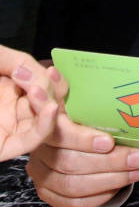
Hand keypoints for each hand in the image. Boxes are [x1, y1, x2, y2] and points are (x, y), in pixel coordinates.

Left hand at [0, 46, 67, 160]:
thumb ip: (20, 60)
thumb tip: (45, 73)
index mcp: (15, 88)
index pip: (50, 86)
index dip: (56, 80)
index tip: (53, 70)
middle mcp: (17, 109)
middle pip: (56, 106)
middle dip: (63, 94)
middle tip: (60, 81)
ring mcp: (13, 128)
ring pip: (48, 123)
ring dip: (51, 106)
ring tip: (39, 90)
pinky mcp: (6, 146)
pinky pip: (33, 139)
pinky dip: (46, 125)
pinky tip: (50, 108)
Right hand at [26, 114, 138, 206]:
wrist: (74, 139)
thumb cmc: (85, 120)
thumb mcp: (90, 108)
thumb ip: (101, 111)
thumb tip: (132, 116)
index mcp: (48, 125)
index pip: (61, 134)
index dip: (84, 140)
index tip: (110, 142)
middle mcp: (40, 152)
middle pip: (70, 163)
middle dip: (110, 162)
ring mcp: (42, 176)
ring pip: (73, 186)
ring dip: (111, 180)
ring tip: (137, 171)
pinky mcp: (50, 195)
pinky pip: (74, 203)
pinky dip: (100, 196)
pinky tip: (119, 185)